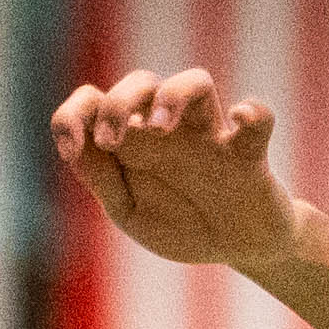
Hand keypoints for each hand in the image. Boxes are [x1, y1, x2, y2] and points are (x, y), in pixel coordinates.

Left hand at [50, 68, 300, 272]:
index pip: (95, 102)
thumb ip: (102, 178)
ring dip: (173, 94)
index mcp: (133, 141)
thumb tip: (74, 143)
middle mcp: (169, 129)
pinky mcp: (248, 154)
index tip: (70, 147)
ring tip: (160, 126)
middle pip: (142, 81)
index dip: (73, 114)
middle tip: (111, 140)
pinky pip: (258, 121)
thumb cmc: (178, 221)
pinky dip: (254, 113)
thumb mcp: (129, 210)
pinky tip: (239, 118)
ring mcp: (210, 137)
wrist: (236, 247)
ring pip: (196, 82)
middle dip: (119, 102)